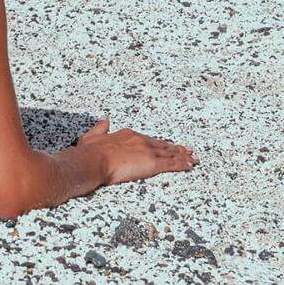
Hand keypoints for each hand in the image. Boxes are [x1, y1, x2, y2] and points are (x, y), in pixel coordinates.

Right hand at [76, 117, 196, 185]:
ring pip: (170, 154)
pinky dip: (182, 165)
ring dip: (183, 156)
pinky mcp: (152, 164)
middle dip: (177, 148)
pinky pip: (171, 164)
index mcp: (128, 135)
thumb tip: (104, 118)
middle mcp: (140, 141)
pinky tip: (189, 166)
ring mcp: (147, 152)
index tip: (168, 144)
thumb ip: (101, 127)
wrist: (93, 160)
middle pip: (163, 146)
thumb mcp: (93, 135)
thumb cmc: (90, 152)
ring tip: (193, 158)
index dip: (161, 142)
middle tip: (188, 150)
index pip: (149, 140)